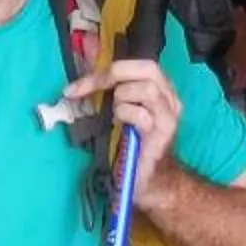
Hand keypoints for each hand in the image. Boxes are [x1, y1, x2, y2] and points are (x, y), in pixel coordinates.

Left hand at [70, 55, 183, 176]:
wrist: (151, 180)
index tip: (76, 86)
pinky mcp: (163, 134)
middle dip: (112, 75)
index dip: (107, 69)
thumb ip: (113, 94)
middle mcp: (170, 99)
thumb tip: (83, 80)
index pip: (138, 65)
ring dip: (121, 98)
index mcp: (161, 90)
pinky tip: (120, 126)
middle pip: (148, 68)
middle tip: (86, 90)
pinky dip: (124, 115)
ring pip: (146, 88)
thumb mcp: (122, 114)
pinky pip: (141, 115)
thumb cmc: (133, 146)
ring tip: (115, 115)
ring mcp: (168, 116)